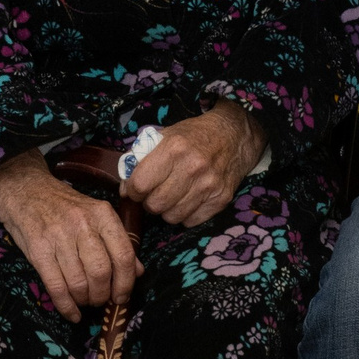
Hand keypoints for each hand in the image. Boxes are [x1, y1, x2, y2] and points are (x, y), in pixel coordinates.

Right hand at [0, 152, 141, 323]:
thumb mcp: (95, 215)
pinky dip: (66, 306)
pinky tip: (72, 313)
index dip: (125, 283)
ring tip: (85, 301)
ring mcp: (59, 237)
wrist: (25, 190)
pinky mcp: (38, 250)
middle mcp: (83, 224)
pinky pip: (56, 286)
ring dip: (84, 300)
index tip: (122, 297)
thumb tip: (138, 272)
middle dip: (103, 295)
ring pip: (79, 282)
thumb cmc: (65, 207)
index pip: (123, 255)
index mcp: (102, 215)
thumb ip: (118, 242)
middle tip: (100, 300)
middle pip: (101, 272)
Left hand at [122, 102, 262, 229]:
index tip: (135, 188)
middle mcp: (192, 167)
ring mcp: (209, 185)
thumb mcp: (165, 136)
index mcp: (174, 148)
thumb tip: (125, 188)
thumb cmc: (194, 136)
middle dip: (149, 202)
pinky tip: (188, 199)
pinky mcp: (221, 199)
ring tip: (172, 195)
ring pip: (172, 217)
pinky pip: (191, 222)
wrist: (233, 136)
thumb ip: (141, 159)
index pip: (140, 184)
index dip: (133, 190)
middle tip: (153, 193)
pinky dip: (185, 215)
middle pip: (155, 204)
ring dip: (167, 209)